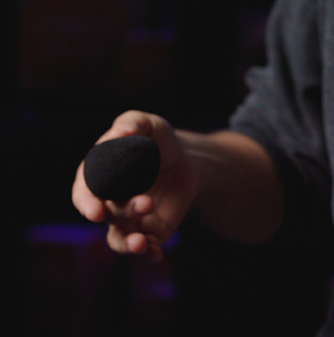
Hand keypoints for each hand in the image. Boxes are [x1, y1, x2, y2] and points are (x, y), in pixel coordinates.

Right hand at [72, 111, 197, 261]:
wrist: (185, 158)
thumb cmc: (157, 139)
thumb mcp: (147, 123)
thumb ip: (131, 124)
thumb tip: (121, 134)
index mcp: (99, 177)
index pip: (84, 193)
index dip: (86, 203)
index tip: (94, 211)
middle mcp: (110, 202)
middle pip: (107, 215)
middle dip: (122, 213)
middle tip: (145, 203)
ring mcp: (130, 219)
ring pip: (120, 239)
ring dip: (128, 243)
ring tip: (142, 242)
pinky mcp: (152, 230)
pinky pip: (146, 247)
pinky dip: (149, 254)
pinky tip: (156, 255)